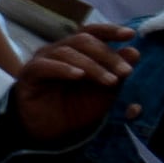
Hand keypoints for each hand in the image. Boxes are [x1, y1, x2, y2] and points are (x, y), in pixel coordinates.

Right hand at [10, 25, 136, 142]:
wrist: (50, 132)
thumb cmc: (76, 108)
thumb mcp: (105, 92)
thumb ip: (118, 73)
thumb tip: (134, 51)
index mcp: (76, 51)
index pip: (92, 32)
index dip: (110, 30)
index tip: (131, 35)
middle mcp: (58, 50)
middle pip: (83, 41)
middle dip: (108, 55)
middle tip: (126, 71)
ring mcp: (42, 60)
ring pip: (67, 52)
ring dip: (92, 66)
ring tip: (110, 81)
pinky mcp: (29, 74)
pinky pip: (45, 66)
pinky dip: (63, 69)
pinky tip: (78, 76)